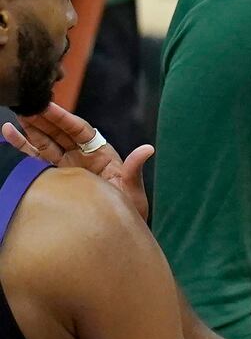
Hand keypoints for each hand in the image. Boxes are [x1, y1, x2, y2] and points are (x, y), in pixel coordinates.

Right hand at [1, 103, 152, 221]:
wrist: (117, 234)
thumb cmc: (129, 212)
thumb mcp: (132, 191)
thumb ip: (134, 168)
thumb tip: (148, 148)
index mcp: (101, 154)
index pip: (80, 130)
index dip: (63, 118)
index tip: (48, 105)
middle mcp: (82, 157)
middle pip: (60, 132)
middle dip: (44, 118)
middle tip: (27, 103)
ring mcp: (67, 166)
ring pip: (46, 142)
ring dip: (31, 128)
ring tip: (17, 113)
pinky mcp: (55, 177)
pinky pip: (36, 159)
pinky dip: (23, 146)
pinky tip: (9, 133)